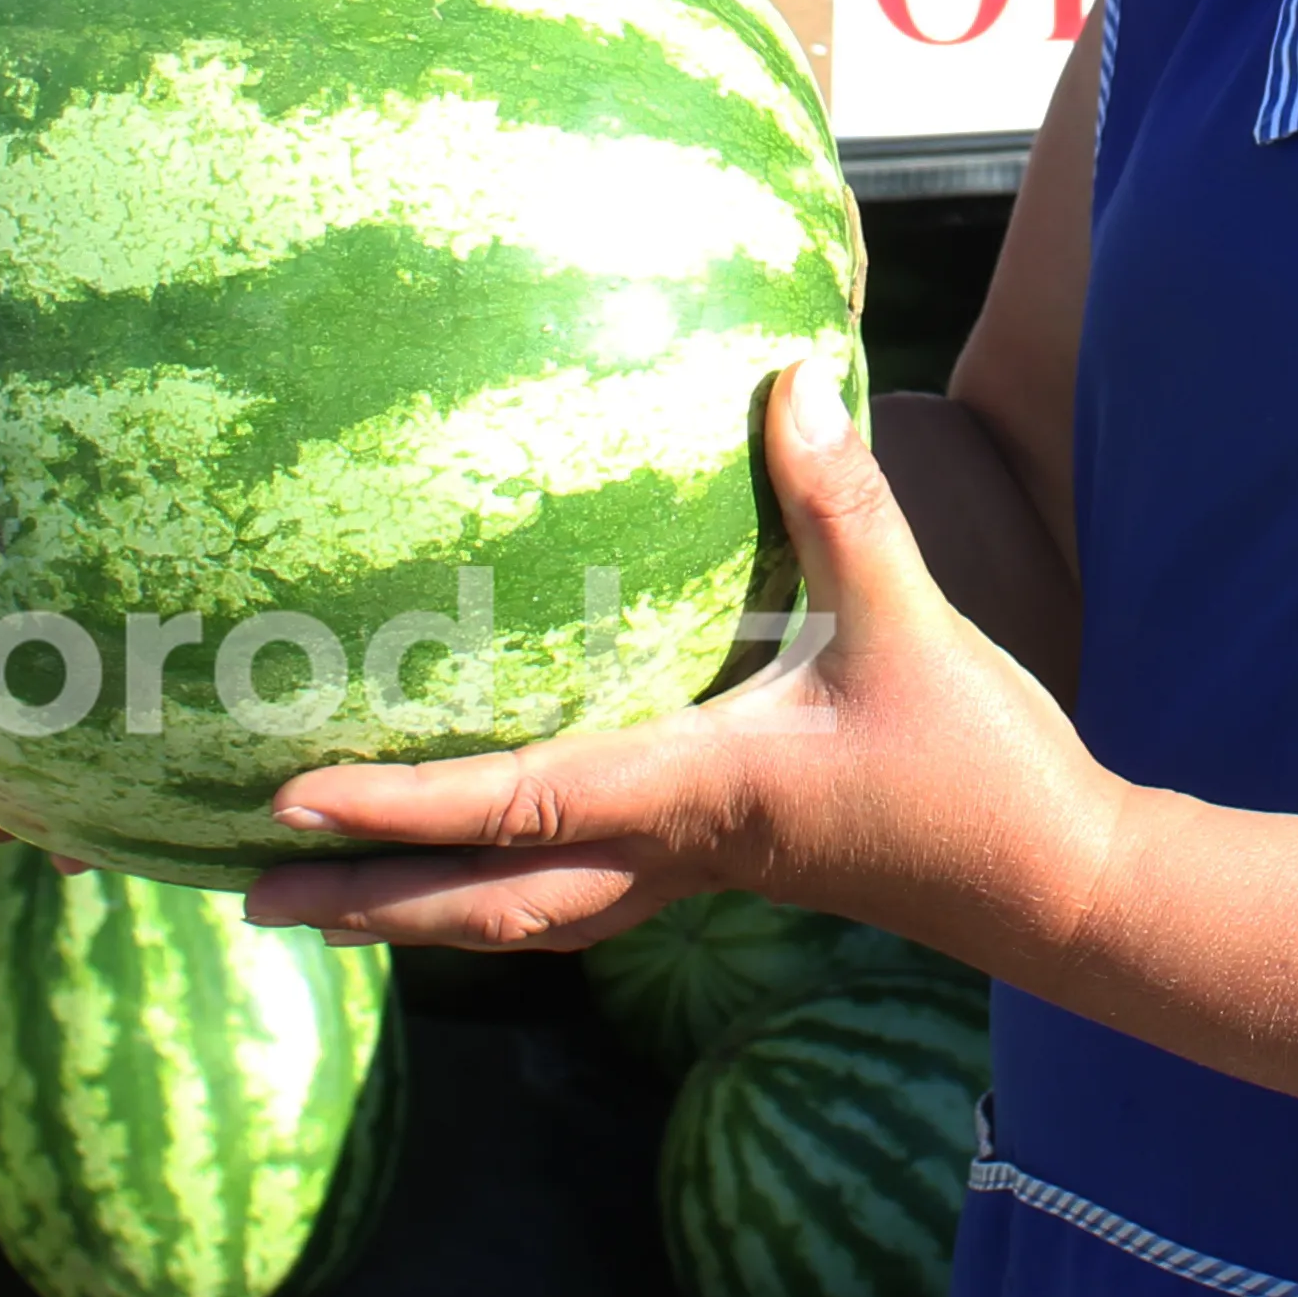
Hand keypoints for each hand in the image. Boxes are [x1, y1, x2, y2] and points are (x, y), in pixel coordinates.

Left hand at [239, 362, 1131, 962]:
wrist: (1049, 884)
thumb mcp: (908, 619)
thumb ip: (841, 499)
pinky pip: (568, 899)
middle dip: (364, 903)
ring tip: (316, 908)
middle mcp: (666, 853)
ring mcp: (684, 878)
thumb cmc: (976, 763)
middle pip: (481, 902)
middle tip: (248, 893)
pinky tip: (461, 875)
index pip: (514, 807)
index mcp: (691, 795)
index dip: (399, 808)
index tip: (289, 803)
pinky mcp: (709, 873)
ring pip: (517, 918)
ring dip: (412, 916)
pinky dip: (488, 895)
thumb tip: (792, 377)